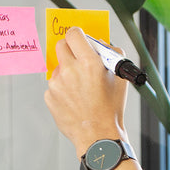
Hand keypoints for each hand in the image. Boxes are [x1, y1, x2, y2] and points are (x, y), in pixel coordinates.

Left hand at [43, 27, 129, 157]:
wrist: (98, 135)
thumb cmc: (111, 108)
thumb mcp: (120, 77)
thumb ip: (112, 54)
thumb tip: (101, 43)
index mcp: (90, 63)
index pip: (73, 34)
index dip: (77, 34)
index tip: (79, 39)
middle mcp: (70, 71)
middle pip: (61, 46)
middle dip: (69, 48)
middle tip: (77, 57)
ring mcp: (57, 84)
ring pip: (58, 67)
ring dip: (66, 71)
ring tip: (80, 88)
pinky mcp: (49, 96)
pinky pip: (54, 85)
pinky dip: (62, 88)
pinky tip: (74, 99)